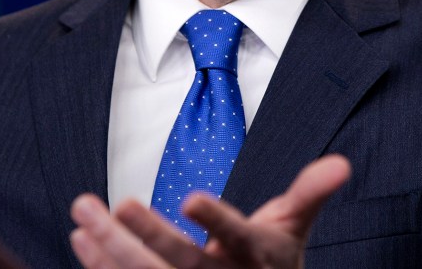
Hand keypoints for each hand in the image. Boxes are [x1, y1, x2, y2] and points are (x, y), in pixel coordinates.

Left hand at [70, 154, 350, 267]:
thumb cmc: (274, 262)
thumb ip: (310, 192)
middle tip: (113, 205)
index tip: (190, 198)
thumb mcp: (294, 227)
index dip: (216, 220)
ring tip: (82, 213)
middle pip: (180, 263)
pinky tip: (80, 239)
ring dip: (109, 247)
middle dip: (144, 237)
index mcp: (256, 257)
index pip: (237, 236)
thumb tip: (341, 163)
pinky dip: (101, 265)